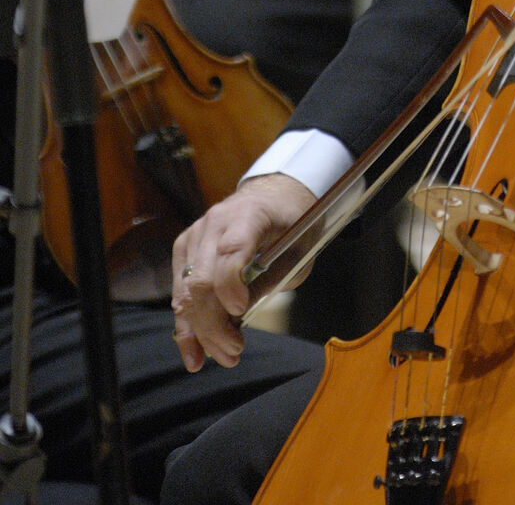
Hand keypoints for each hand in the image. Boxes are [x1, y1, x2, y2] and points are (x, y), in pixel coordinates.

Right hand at [171, 174, 315, 370]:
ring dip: (200, 331)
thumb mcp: (296, 251)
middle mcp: (216, 221)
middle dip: (214, 324)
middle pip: (202, 280)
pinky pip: (181, 290)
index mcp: (250, 214)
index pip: (231, 251)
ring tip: (222, 358)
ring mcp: (196, 233)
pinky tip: (194, 351)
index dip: (230, 286)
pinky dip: (187, 323)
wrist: (273, 195)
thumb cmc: (291, 224)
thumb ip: (267, 281)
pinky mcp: (185, 247)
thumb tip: (236, 319)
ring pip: (186, 291)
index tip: (240, 313)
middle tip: (235, 353)